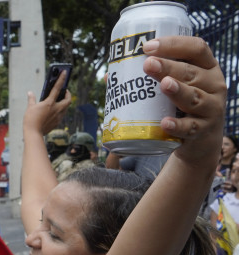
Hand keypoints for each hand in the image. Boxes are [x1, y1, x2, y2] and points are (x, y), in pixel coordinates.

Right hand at [24, 70, 71, 135]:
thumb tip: (30, 93)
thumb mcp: (30, 108)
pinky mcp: (57, 122)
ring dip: (65, 102)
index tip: (64, 72)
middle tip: (64, 92)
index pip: (57, 88)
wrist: (33, 133)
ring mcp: (58, 116)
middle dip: (68, 94)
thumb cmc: (30, 120)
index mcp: (49, 103)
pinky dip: (61, 110)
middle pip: (68, 99)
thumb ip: (31, 99)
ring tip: (60, 101)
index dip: (61, 79)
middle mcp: (56, 109)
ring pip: (66, 107)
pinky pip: (62, 114)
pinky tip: (55, 111)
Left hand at [141, 37, 226, 166]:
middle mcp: (214, 84)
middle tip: (148, 64)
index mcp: (206, 67)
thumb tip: (109, 76)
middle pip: (191, 72)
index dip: (174, 44)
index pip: (196, 48)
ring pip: (193, 97)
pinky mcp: (204, 130)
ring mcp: (211, 107)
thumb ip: (150, 80)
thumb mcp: (174, 90)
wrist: (200, 140)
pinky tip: (164, 123)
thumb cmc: (182, 107)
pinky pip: (190, 128)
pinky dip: (177, 126)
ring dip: (177, 90)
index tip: (148, 46)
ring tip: (163, 84)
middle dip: (169, 67)